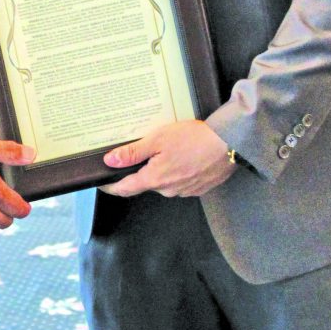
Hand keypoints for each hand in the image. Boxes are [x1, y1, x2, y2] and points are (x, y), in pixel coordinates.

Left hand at [100, 119, 235, 198]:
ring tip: (169, 150)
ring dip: (162, 170)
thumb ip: (133, 152)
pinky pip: (181, 182)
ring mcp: (185, 191)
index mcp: (155, 179)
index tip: (102, 183)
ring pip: (164, 182)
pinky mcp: (199, 188)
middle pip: (146, 183)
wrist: (228, 143)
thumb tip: (110, 161)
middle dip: (142, 170)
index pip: (125, 189)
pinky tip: (184, 156)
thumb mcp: (157, 139)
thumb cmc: (194, 138)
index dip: (110, 186)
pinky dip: (178, 171)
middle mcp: (169, 190)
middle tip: (144, 152)